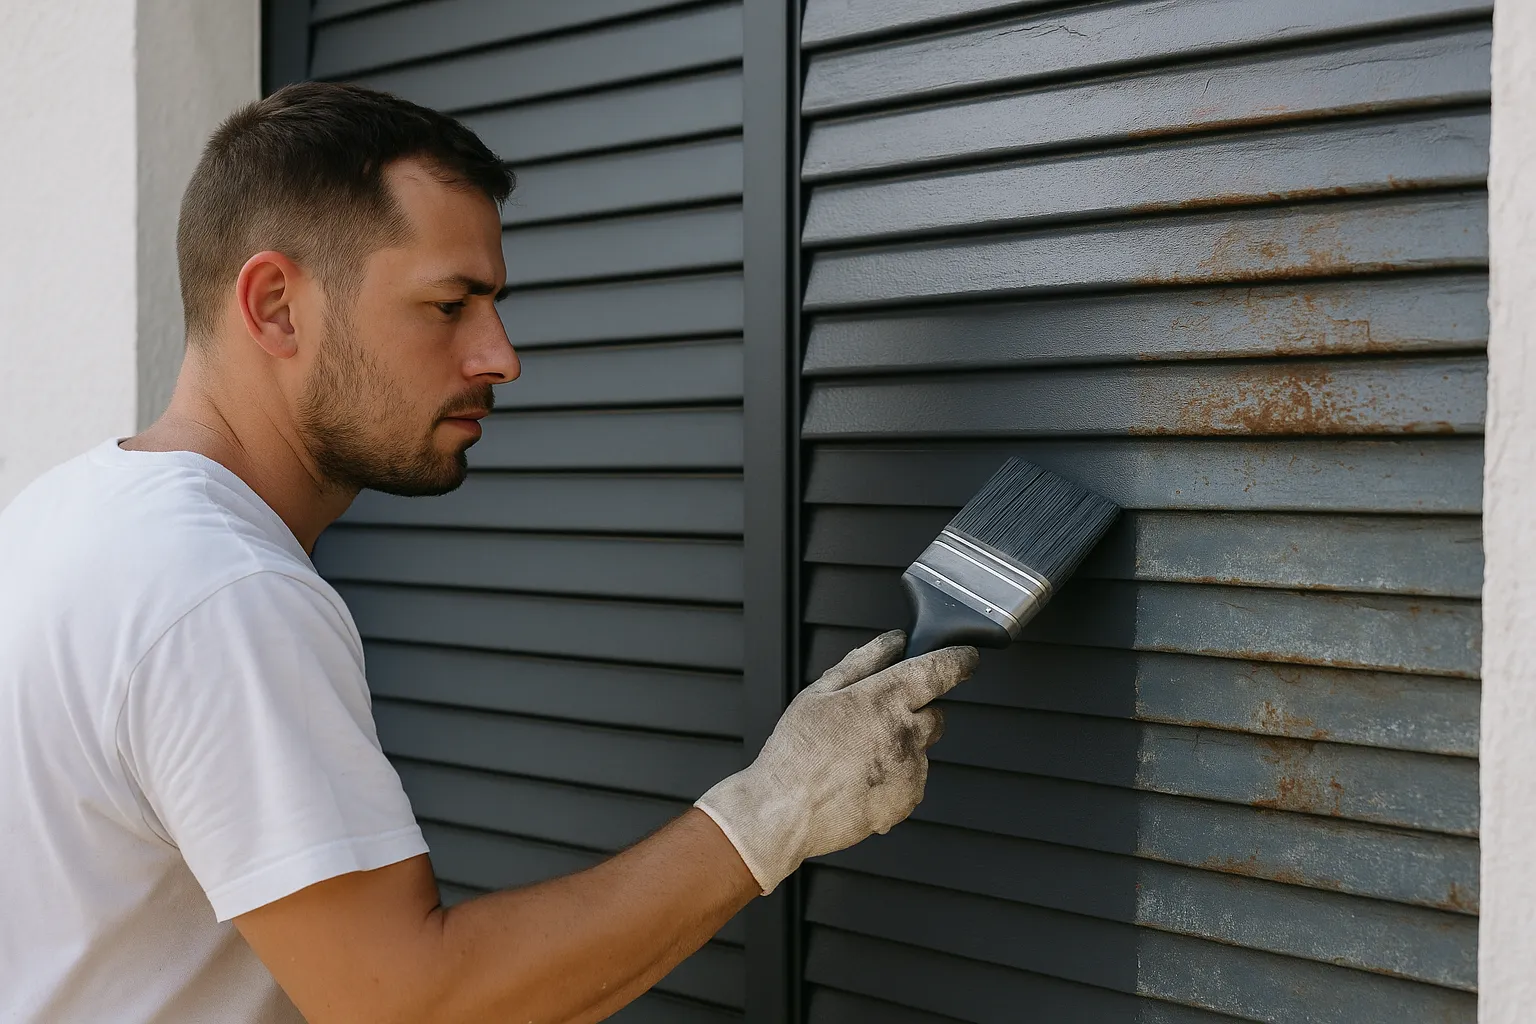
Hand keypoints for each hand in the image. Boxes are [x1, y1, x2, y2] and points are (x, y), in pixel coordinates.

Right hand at [694, 630, 977, 893]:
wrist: (785, 813)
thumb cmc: (795, 753)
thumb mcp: (819, 693)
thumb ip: (862, 661)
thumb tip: (893, 641)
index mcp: (884, 699)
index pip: (941, 670)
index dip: (959, 660)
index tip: (965, 658)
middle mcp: (905, 733)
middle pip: (936, 713)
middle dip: (917, 711)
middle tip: (875, 720)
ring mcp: (910, 770)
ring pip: (922, 749)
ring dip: (902, 747)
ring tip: (857, 757)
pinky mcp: (908, 800)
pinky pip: (913, 780)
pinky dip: (895, 777)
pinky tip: (860, 779)